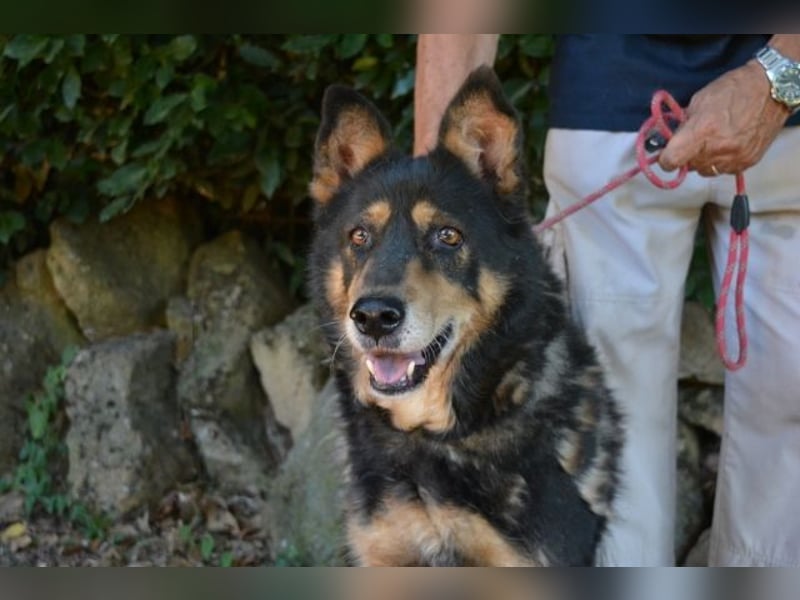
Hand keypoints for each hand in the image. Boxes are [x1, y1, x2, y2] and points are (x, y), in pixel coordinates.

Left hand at [659, 60, 790, 176]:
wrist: (771, 90)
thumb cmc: (733, 90)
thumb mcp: (699, 101)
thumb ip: (683, 125)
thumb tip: (670, 141)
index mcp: (702, 131)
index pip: (671, 160)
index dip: (665, 159)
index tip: (666, 155)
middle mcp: (717, 149)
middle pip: (688, 166)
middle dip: (687, 155)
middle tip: (694, 140)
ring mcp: (734, 158)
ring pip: (705, 171)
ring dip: (703, 160)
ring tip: (713, 141)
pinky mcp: (747, 162)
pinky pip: (724, 170)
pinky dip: (721, 161)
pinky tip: (727, 145)